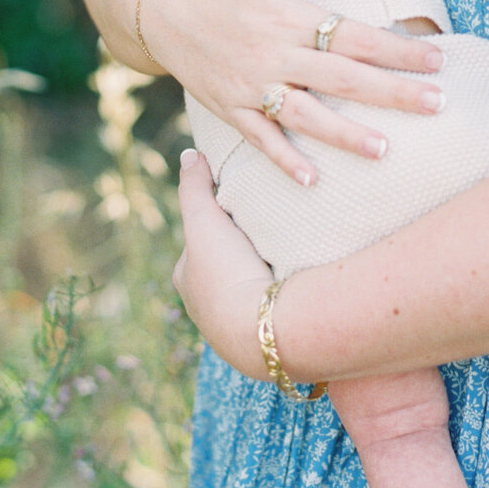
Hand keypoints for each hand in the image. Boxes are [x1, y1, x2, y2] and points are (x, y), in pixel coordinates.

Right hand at [145, 0, 444, 183]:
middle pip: (343, 79)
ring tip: (386, 150)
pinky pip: (260, 139)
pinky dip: (284, 161)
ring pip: (306, 116)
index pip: (356, 36)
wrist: (157, 0)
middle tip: (438, 105)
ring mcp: (249, 86)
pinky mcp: (228, 108)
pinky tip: (314, 181)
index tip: (438, 60)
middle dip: (393, 94)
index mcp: (288, 15)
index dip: (399, 49)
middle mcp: (272, 55)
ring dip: (346, 135)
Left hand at [173, 149, 270, 378]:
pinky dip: (283, 287)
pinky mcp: (267, 333)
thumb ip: (194, 187)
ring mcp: (236, 325)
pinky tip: (300, 272)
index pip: (201, 241)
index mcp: (187, 281)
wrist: (262, 326)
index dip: (218, 220)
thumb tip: (188, 154)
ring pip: (251, 285)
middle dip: (242, 247)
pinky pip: (274, 301)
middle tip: (269, 223)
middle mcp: (206, 308)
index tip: (240, 203)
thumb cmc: (225, 272)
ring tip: (290, 244)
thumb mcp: (203, 220)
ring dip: (265, 269)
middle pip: (226, 264)